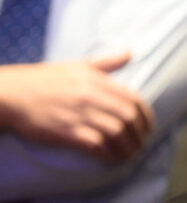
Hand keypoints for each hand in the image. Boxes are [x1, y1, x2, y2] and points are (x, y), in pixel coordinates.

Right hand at [0, 53, 154, 162]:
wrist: (13, 94)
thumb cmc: (45, 79)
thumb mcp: (78, 65)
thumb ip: (107, 62)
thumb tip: (130, 53)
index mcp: (98, 81)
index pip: (133, 99)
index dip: (145, 116)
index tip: (147, 127)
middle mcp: (92, 97)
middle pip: (128, 117)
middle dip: (139, 133)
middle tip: (141, 143)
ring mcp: (80, 114)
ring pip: (116, 132)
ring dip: (127, 146)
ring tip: (129, 154)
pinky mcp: (66, 132)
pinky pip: (96, 144)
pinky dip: (108, 153)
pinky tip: (111, 158)